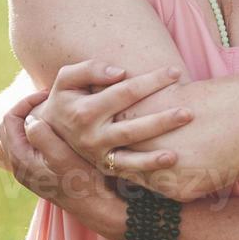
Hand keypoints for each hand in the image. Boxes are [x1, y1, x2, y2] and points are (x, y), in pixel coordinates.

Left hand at [0, 88, 124, 239]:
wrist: (98, 208)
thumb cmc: (84, 184)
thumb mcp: (64, 158)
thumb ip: (44, 138)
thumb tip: (31, 120)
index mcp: (21, 160)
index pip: (9, 120)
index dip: (26, 102)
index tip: (49, 94)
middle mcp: (22, 166)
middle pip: (13, 126)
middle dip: (28, 108)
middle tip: (53, 98)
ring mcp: (33, 170)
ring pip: (24, 135)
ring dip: (37, 119)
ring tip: (59, 109)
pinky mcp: (44, 172)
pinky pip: (35, 144)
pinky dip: (44, 131)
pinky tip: (66, 128)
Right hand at [33, 60, 190, 177]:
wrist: (49, 129)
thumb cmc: (66, 97)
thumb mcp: (67, 78)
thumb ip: (90, 69)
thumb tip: (119, 72)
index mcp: (84, 111)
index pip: (125, 93)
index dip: (151, 82)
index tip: (175, 73)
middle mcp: (91, 136)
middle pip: (132, 128)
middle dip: (162, 120)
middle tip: (189, 112)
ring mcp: (98, 154)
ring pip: (131, 155)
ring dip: (155, 155)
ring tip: (178, 151)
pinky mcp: (105, 166)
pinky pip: (128, 170)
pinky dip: (149, 168)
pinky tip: (171, 161)